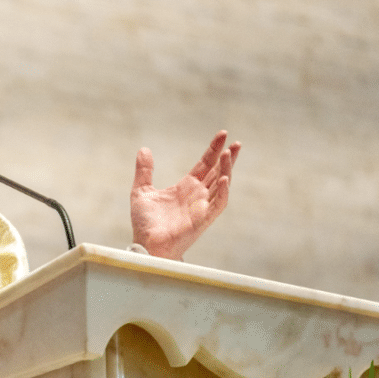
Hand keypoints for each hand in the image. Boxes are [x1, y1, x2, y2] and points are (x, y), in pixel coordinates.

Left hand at [130, 131, 240, 259]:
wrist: (145, 243)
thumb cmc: (146, 223)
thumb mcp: (142, 191)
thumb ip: (144, 171)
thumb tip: (144, 149)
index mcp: (186, 187)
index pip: (205, 164)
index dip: (214, 149)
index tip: (223, 134)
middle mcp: (198, 195)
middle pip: (218, 171)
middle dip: (228, 157)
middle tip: (237, 142)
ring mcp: (202, 206)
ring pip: (221, 184)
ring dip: (227, 169)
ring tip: (229, 153)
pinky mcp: (203, 218)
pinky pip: (219, 203)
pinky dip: (223, 191)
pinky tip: (225, 177)